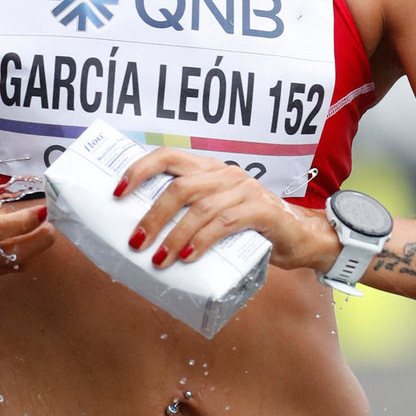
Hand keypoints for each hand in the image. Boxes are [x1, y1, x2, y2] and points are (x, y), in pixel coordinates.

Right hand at [0, 174, 54, 276]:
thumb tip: (5, 214)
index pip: (1, 230)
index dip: (26, 222)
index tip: (44, 211)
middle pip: (12, 253)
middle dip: (38, 240)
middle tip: (53, 226)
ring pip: (8, 264)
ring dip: (29, 250)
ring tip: (43, 235)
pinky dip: (13, 259)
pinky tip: (23, 249)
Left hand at [113, 148, 336, 270]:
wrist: (299, 236)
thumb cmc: (250, 228)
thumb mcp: (215, 216)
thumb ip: (188, 217)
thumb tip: (142, 238)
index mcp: (208, 169)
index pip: (167, 157)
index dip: (139, 170)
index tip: (116, 192)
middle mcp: (225, 174)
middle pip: (178, 186)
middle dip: (152, 215)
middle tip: (135, 241)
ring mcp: (244, 190)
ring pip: (199, 207)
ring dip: (174, 234)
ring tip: (158, 258)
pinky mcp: (261, 211)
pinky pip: (225, 223)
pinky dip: (202, 240)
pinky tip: (187, 256)